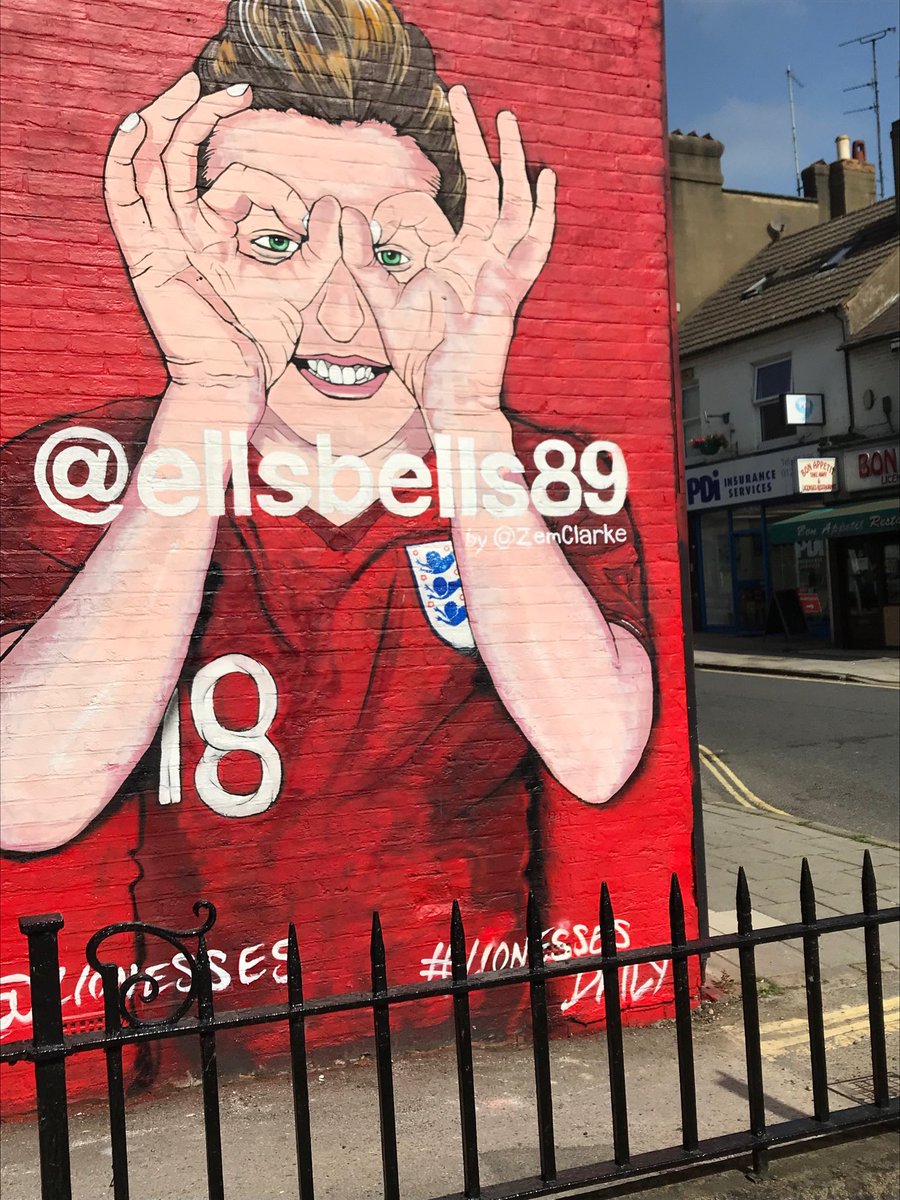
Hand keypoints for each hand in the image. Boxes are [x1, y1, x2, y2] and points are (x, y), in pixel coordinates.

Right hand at [105, 73, 340, 427]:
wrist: (235, 383)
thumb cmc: (262, 342)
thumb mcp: (301, 285)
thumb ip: (323, 248)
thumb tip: (337, 203)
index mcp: (215, 237)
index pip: (240, 183)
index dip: (277, 188)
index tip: (311, 218)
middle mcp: (183, 232)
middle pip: (180, 154)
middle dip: (202, 115)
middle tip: (237, 88)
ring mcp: (160, 242)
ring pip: (151, 163)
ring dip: (167, 119)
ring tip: (191, 84)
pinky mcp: (142, 257)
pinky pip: (121, 197)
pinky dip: (124, 159)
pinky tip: (140, 124)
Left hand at [340, 86, 554, 436]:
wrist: (445, 401)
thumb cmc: (422, 358)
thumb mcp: (383, 300)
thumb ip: (363, 259)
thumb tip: (343, 213)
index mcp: (462, 255)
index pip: (471, 189)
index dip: (466, 146)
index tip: (455, 103)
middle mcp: (486, 258)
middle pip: (494, 185)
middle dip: (484, 140)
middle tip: (470, 95)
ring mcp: (500, 276)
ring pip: (518, 207)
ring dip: (514, 163)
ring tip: (507, 121)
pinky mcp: (508, 297)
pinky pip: (533, 251)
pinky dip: (543, 217)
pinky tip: (545, 182)